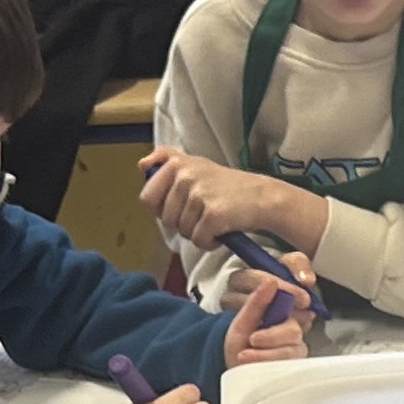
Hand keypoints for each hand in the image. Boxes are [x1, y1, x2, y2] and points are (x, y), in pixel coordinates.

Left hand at [140, 149, 308, 249]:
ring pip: (182, 231)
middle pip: (165, 218)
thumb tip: (141, 165)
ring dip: (197, 232)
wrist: (261, 197)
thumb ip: (167, 161)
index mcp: (177, 163)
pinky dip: (210, 242)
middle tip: (201, 213)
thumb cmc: (225, 186)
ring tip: (214, 220)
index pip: (148, 197)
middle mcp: (185, 175)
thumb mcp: (195, 165)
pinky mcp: (212, 214)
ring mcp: (198, 194)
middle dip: (180, 223)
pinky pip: (198, 240)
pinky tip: (222, 231)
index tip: (181, 204)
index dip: (163, 208)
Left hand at [220, 269, 308, 367]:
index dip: (295, 299)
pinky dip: (268, 364)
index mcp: (281, 312)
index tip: (293, 300)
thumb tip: (272, 280)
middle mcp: (292, 328)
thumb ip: (257, 302)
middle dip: (271, 336)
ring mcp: (295, 348)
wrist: (233, 367)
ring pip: (291, 350)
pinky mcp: (294, 364)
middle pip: (293, 330)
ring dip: (265, 354)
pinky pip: (288, 364)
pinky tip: (255, 365)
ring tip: (245, 355)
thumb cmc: (239, 343)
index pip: (295, 303)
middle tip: (252, 339)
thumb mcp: (243, 321)